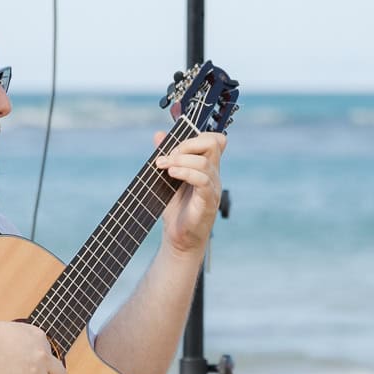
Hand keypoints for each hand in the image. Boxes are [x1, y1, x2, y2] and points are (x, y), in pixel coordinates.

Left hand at [153, 129, 225, 256]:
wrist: (179, 239)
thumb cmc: (176, 210)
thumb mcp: (168, 178)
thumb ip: (167, 156)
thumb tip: (159, 134)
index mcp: (207, 166)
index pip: (215, 139)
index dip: (195, 136)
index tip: (173, 148)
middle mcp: (213, 174)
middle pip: (213, 142)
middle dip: (187, 144)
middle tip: (168, 156)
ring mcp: (213, 188)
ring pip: (204, 162)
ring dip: (179, 160)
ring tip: (163, 167)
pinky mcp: (208, 202)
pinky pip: (202, 180)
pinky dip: (185, 173)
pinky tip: (171, 174)